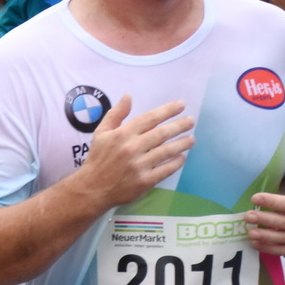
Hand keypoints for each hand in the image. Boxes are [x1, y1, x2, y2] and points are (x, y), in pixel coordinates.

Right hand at [78, 96, 194, 209]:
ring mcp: (140, 165)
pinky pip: (166, 170)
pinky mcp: (145, 181)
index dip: (167, 111)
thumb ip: (115, 114)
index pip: (149, 118)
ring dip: (182, 144)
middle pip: (162, 133)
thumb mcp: (101, 133)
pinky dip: (176, 163)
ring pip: (167, 151)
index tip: (181, 105)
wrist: (93, 188)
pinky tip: (182, 157)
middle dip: (179, 125)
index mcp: (122, 134)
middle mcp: (132, 148)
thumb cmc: (98, 158)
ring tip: (191, 139)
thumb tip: (128, 96)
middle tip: (191, 121)